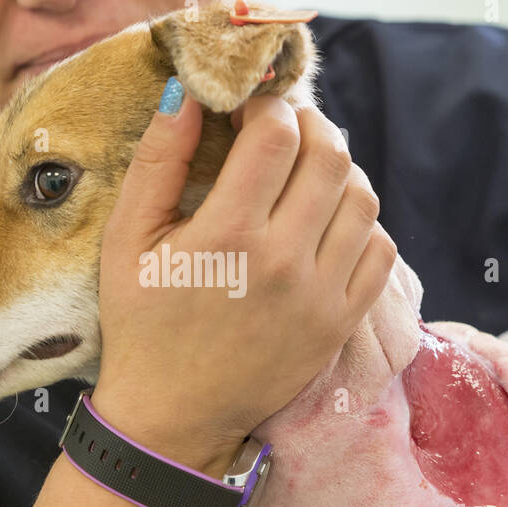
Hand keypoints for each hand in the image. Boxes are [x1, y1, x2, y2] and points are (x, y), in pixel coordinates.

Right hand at [92, 79, 396, 475]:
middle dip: (309, 124)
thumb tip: (188, 90)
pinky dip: (361, 223)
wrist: (173, 416)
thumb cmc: (142, 324)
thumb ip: (158, 160)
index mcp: (228, 235)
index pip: (278, 135)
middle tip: (282, 128)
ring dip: (339, 169)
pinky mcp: (341, 323)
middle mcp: (285, 262)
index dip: (267, 105)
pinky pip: (380, 251)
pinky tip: (326, 221)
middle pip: (331, 155)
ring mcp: (322, 296)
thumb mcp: (127, 240)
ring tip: (306, 171)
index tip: (248, 108)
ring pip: (363, 198)